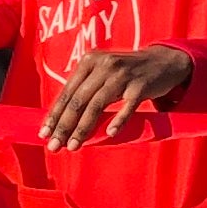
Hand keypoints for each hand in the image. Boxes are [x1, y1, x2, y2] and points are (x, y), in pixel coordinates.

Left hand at [42, 44, 192, 149]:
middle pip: (79, 100)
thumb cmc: (125, 73)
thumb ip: (84, 90)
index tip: (44, 134)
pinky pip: (127, 106)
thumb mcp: (102, 73)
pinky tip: (109, 134)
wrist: (162, 62)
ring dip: (83, 128)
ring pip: (97, 104)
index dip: (55, 114)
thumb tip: (60, 119)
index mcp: (89, 61)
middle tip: (54, 146)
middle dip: (64, 125)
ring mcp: (123, 75)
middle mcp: (104, 66)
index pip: (68, 92)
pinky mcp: (141, 86)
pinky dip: (118, 120)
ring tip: (73, 146)